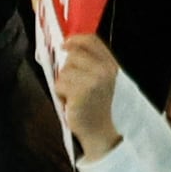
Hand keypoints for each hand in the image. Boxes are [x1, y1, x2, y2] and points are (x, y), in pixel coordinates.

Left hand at [50, 31, 121, 156]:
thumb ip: (91, 62)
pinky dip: (61, 94)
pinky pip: (59, 84)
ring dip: (64, 84)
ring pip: (63, 71)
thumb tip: (68, 46)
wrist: (101, 132)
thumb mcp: (103, 80)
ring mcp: (93, 81)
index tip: (65, 44)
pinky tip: (72, 102)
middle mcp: (104, 71)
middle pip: (72, 54)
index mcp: (111, 66)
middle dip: (68, 69)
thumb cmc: (97, 106)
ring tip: (75, 96)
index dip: (75, 39)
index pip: (91, 40)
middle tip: (75, 85)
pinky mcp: (80, 92)